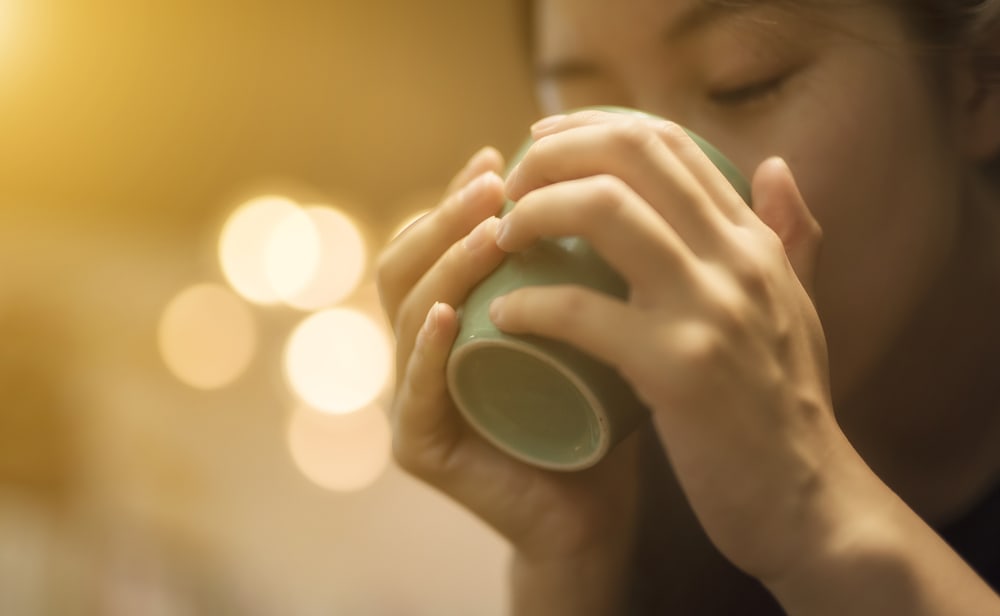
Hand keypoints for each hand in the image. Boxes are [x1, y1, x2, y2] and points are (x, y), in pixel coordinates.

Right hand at [376, 146, 641, 608]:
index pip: (433, 243)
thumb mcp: (591, 318)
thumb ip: (584, 260)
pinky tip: (449, 315)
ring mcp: (415, 400)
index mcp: (448, 319)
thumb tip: (612, 178)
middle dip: (446, 217)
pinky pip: (416, 392)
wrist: (596, 510)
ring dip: (445, 266)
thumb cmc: (598, 410)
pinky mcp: (422, 448)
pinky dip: (427, 351)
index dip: (456, 195)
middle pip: (406, 266)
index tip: (505, 155)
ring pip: (408, 315)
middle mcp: (421, 352)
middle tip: (495, 180)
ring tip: (492, 231)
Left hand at [491, 109, 847, 582]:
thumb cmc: (785, 406)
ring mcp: (709, 310)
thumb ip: (789, 234)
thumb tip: (776, 166)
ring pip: (602, 209)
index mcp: (754, 242)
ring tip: (500, 239)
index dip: (593, 125)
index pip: (668, 143)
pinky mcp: (678, 370)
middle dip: (554, 153)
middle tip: (511, 186)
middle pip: (631, 155)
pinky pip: (581, 311)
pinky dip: (529, 305)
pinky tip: (502, 316)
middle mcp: (736, 259)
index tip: (540, 141)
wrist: (807, 500)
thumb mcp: (796, 306)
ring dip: (533, 212)